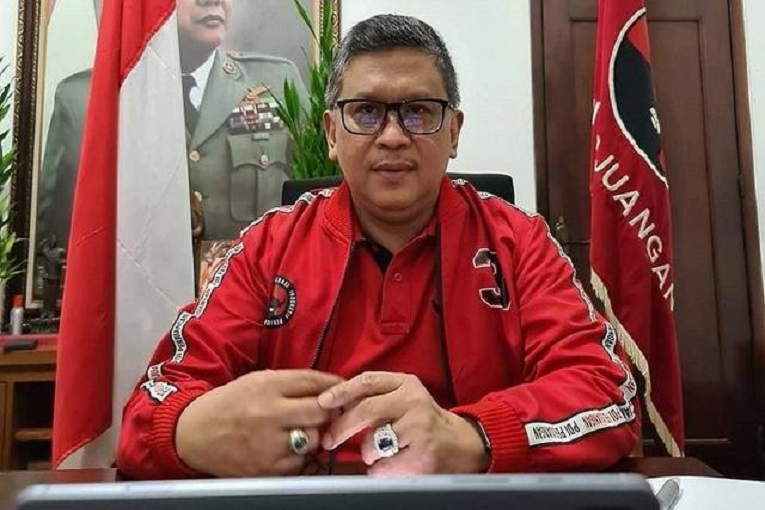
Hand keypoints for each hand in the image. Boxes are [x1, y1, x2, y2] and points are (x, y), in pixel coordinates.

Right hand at [175, 369, 342, 476]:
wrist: (193, 434)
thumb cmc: (229, 404)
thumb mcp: (257, 381)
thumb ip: (293, 383)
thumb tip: (331, 387)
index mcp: (266, 386)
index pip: (313, 382)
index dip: (333, 386)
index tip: (339, 389)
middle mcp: (268, 414)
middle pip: (320, 412)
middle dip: (327, 412)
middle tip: (325, 413)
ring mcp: (268, 445)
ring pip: (314, 440)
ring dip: (314, 436)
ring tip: (300, 431)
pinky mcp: (266, 470)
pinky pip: (300, 463)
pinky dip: (300, 456)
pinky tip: (288, 448)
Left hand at [318, 371, 488, 475]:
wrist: (462, 446)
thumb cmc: (424, 423)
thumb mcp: (405, 398)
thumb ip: (376, 396)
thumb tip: (334, 404)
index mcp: (407, 384)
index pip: (367, 381)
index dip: (341, 392)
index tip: (323, 402)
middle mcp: (414, 402)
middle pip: (365, 410)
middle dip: (341, 426)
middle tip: (329, 439)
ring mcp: (418, 428)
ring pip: (371, 442)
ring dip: (367, 452)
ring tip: (383, 452)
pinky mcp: (421, 455)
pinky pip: (381, 466)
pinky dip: (379, 469)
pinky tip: (393, 464)